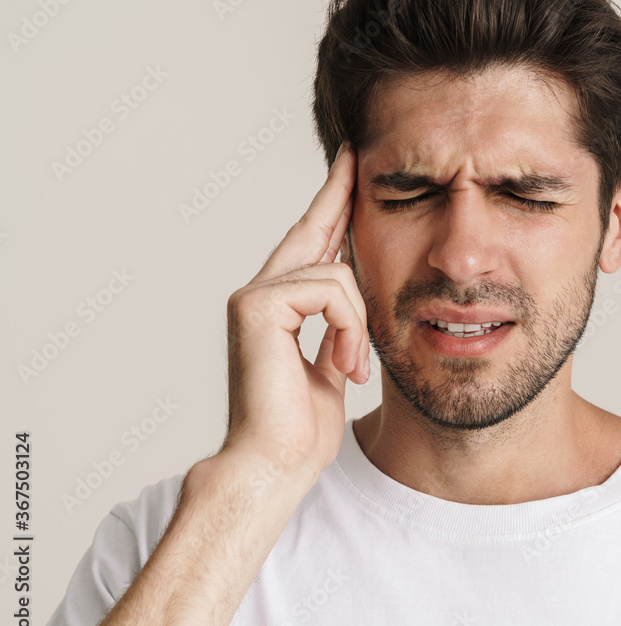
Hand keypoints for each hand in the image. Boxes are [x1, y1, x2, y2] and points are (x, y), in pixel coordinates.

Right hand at [220, 142, 367, 479]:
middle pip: (311, 230)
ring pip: (335, 273)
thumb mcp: (330, 368)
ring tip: (352, 368)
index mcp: (279, 308)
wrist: (275, 465)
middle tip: (356, 157)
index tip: (351, 173)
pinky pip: (329, 289)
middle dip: (339, 195)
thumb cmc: (299, 430)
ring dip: (358, 324)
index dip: (331, 208)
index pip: (310, 246)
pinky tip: (344, 367)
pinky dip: (348, 328)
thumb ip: (335, 331)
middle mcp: (261, 294)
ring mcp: (254, 297)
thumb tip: (351, 306)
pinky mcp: (257, 306)